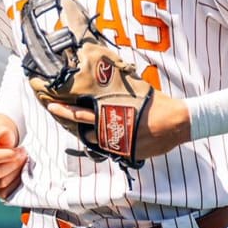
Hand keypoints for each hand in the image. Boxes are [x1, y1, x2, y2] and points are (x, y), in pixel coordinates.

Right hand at [0, 120, 26, 199]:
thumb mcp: (0, 132)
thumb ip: (2, 133)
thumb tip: (6, 136)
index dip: (9, 155)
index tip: (21, 150)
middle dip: (15, 164)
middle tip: (24, 156)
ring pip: (1, 184)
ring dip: (16, 173)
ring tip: (23, 162)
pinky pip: (3, 193)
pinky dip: (15, 184)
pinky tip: (20, 173)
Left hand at [40, 91, 191, 158]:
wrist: (176, 122)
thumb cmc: (158, 104)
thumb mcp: (136, 93)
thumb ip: (121, 91)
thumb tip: (112, 74)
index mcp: (111, 111)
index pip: (81, 112)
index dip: (64, 110)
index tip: (51, 105)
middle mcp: (110, 128)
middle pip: (82, 127)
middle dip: (67, 118)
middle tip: (54, 109)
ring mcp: (117, 142)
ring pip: (94, 141)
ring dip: (88, 134)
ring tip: (84, 125)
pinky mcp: (126, 153)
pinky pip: (111, 149)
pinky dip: (108, 142)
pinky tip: (110, 136)